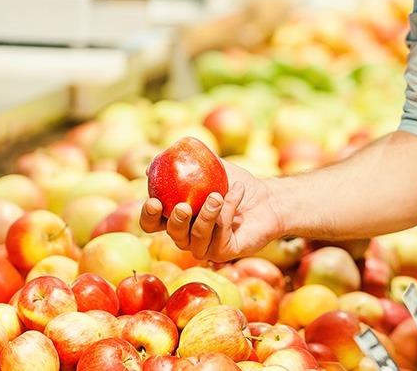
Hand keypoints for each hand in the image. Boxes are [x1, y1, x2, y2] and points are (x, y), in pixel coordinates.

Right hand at [139, 159, 283, 261]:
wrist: (267, 197)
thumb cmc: (236, 183)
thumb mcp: (210, 168)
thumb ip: (185, 164)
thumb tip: (149, 168)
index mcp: (179, 218)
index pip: (153, 224)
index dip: (149, 217)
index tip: (154, 201)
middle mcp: (189, 236)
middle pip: (173, 235)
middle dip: (176, 221)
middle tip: (184, 207)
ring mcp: (206, 246)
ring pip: (196, 238)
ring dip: (206, 216)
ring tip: (216, 196)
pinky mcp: (225, 252)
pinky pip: (220, 235)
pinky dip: (228, 210)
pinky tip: (237, 192)